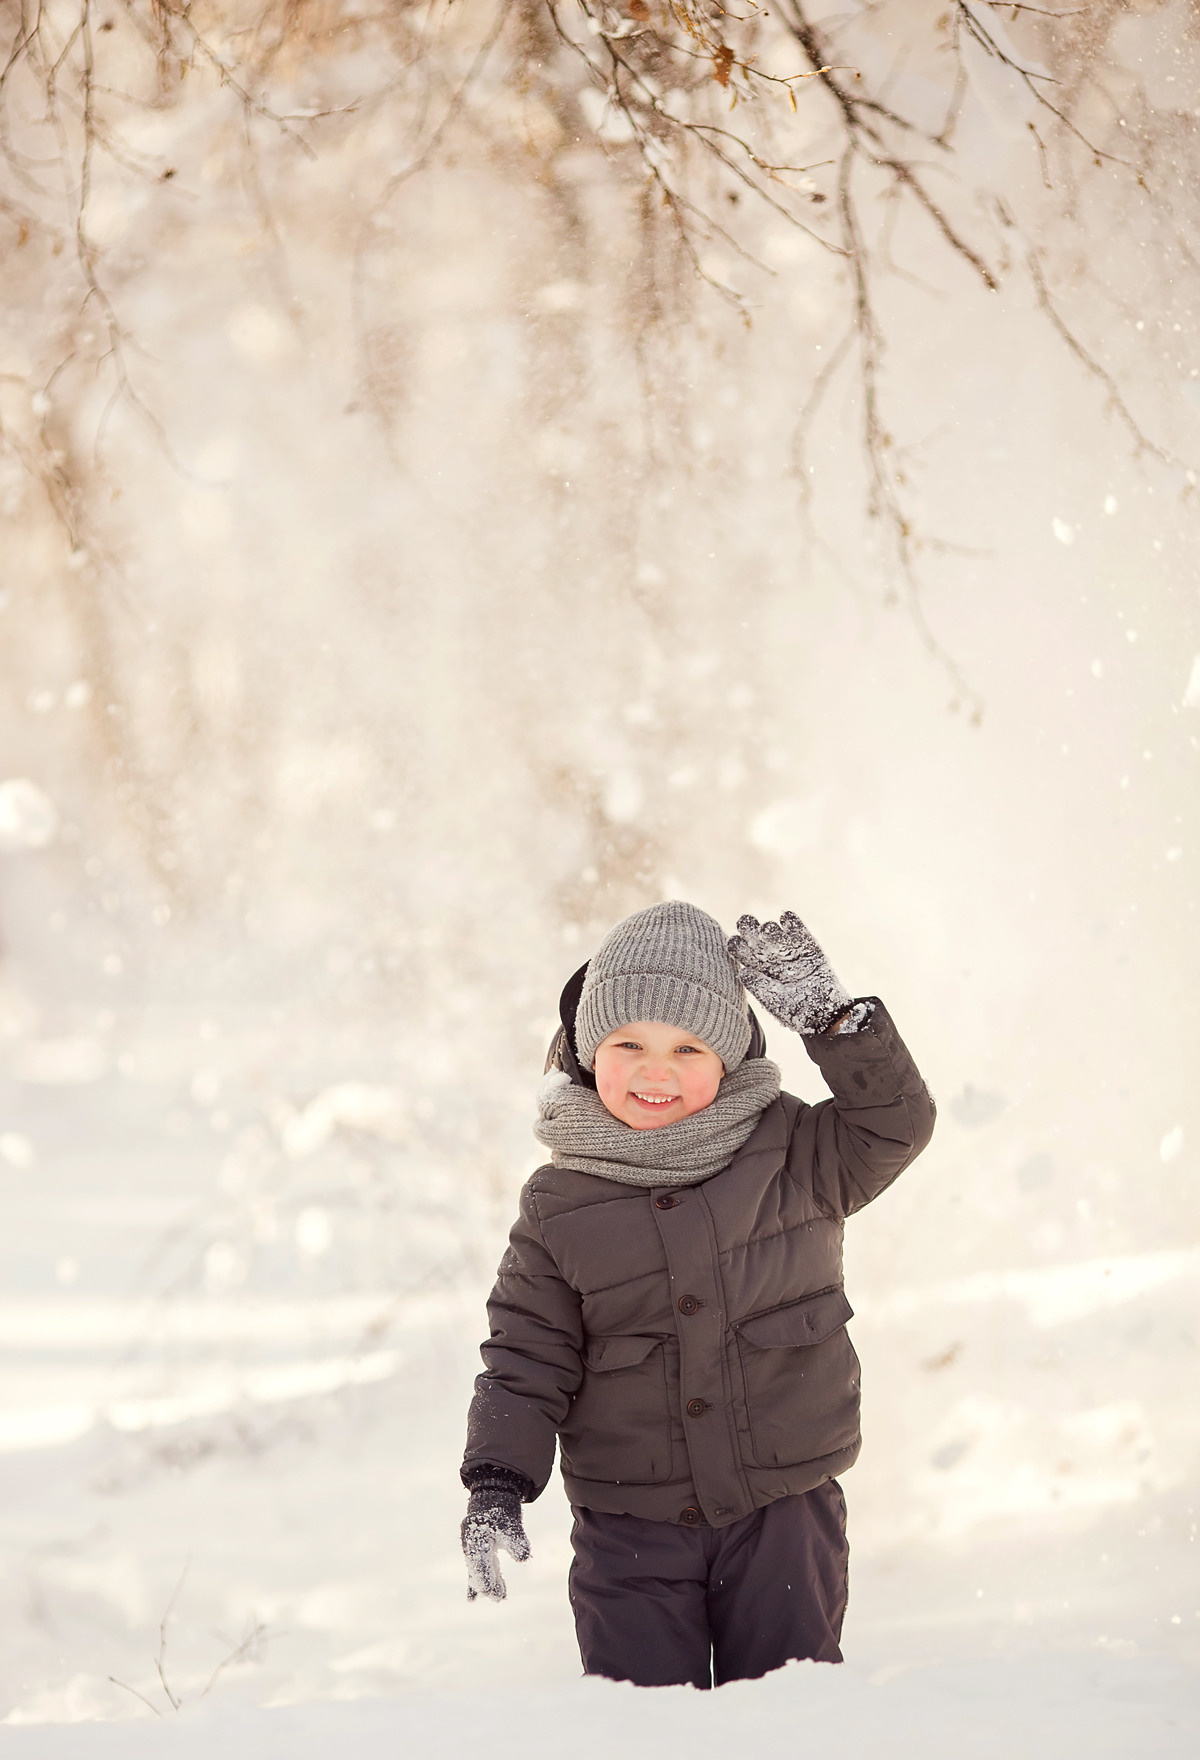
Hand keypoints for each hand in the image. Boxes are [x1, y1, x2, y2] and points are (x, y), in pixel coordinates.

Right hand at [462, 1485, 530, 1601]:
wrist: (494, 1488)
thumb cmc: (501, 1506)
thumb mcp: (510, 1522)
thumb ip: (516, 1540)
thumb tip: (524, 1558)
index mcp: (475, 1538)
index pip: (480, 1566)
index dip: (488, 1582)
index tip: (498, 1595)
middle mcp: (470, 1542)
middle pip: (477, 1569)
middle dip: (488, 1584)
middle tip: (500, 1597)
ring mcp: (472, 1543)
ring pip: (478, 1568)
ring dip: (487, 1581)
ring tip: (499, 1596)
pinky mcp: (478, 1544)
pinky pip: (477, 1564)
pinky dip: (479, 1577)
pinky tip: (472, 1598)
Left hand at [728, 911, 851, 1036]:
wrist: (826, 1014)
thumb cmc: (796, 1012)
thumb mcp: (775, 1002)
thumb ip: (760, 987)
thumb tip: (743, 972)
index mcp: (758, 970)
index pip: (743, 954)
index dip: (737, 945)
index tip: (734, 941)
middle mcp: (771, 958)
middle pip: (755, 938)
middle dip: (749, 928)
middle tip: (745, 922)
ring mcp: (789, 951)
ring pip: (774, 932)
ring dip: (769, 928)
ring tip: (767, 930)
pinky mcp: (808, 947)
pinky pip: (798, 930)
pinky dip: (791, 922)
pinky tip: (786, 918)